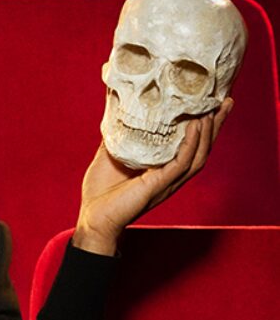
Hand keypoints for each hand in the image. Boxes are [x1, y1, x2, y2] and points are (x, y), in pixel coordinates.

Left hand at [72, 98, 233, 255]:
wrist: (93, 218)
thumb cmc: (99, 193)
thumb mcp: (108, 156)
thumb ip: (117, 137)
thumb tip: (116, 113)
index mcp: (161, 169)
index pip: (189, 145)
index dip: (201, 126)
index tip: (209, 103)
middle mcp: (170, 176)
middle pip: (202, 148)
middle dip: (215, 125)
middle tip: (226, 102)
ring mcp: (167, 181)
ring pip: (198, 156)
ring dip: (208, 133)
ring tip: (214, 111)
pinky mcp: (159, 185)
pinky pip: (181, 163)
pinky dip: (190, 145)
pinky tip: (194, 127)